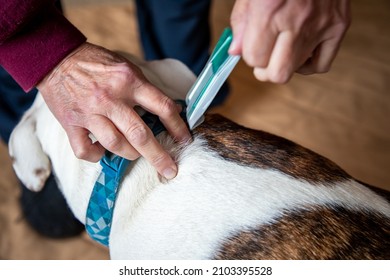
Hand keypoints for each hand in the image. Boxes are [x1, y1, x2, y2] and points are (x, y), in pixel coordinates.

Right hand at [37, 43, 190, 178]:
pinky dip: (97, 156)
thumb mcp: (127, 67)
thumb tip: (170, 110)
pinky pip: (85, 151)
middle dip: (159, 156)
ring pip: (116, 145)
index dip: (177, 127)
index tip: (184, 140)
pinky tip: (102, 151)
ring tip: (135, 153)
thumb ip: (145, 89)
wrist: (56, 58)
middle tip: (170, 170)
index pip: (161, 107)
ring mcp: (90, 112)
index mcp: (129, 81)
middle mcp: (111, 98)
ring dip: (130, 154)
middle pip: (140, 134)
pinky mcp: (71, 123)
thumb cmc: (96, 63)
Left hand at [229, 0, 350, 82]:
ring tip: (281, 45)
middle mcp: (297, 20)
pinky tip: (299, 51)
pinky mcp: (339, 25)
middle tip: (263, 56)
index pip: (255, 58)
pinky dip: (308, 64)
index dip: (249, 55)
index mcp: (269, 9)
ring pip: (297, 70)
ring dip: (284, 63)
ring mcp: (321, 25)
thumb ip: (241, 21)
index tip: (250, 45)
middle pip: (278, 73)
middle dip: (265, 70)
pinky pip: (322, 64)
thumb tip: (236, 51)